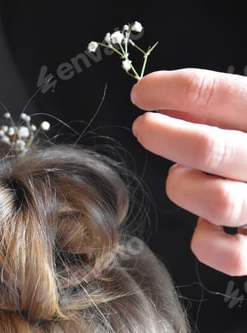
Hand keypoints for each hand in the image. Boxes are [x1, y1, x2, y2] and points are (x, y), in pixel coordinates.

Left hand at [131, 68, 246, 275]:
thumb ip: (214, 106)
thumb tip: (161, 100)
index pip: (213, 93)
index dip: (166, 90)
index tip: (142, 93)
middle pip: (207, 148)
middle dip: (162, 135)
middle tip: (144, 127)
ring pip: (215, 200)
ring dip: (183, 185)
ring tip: (183, 175)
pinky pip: (229, 255)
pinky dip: (205, 241)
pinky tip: (205, 223)